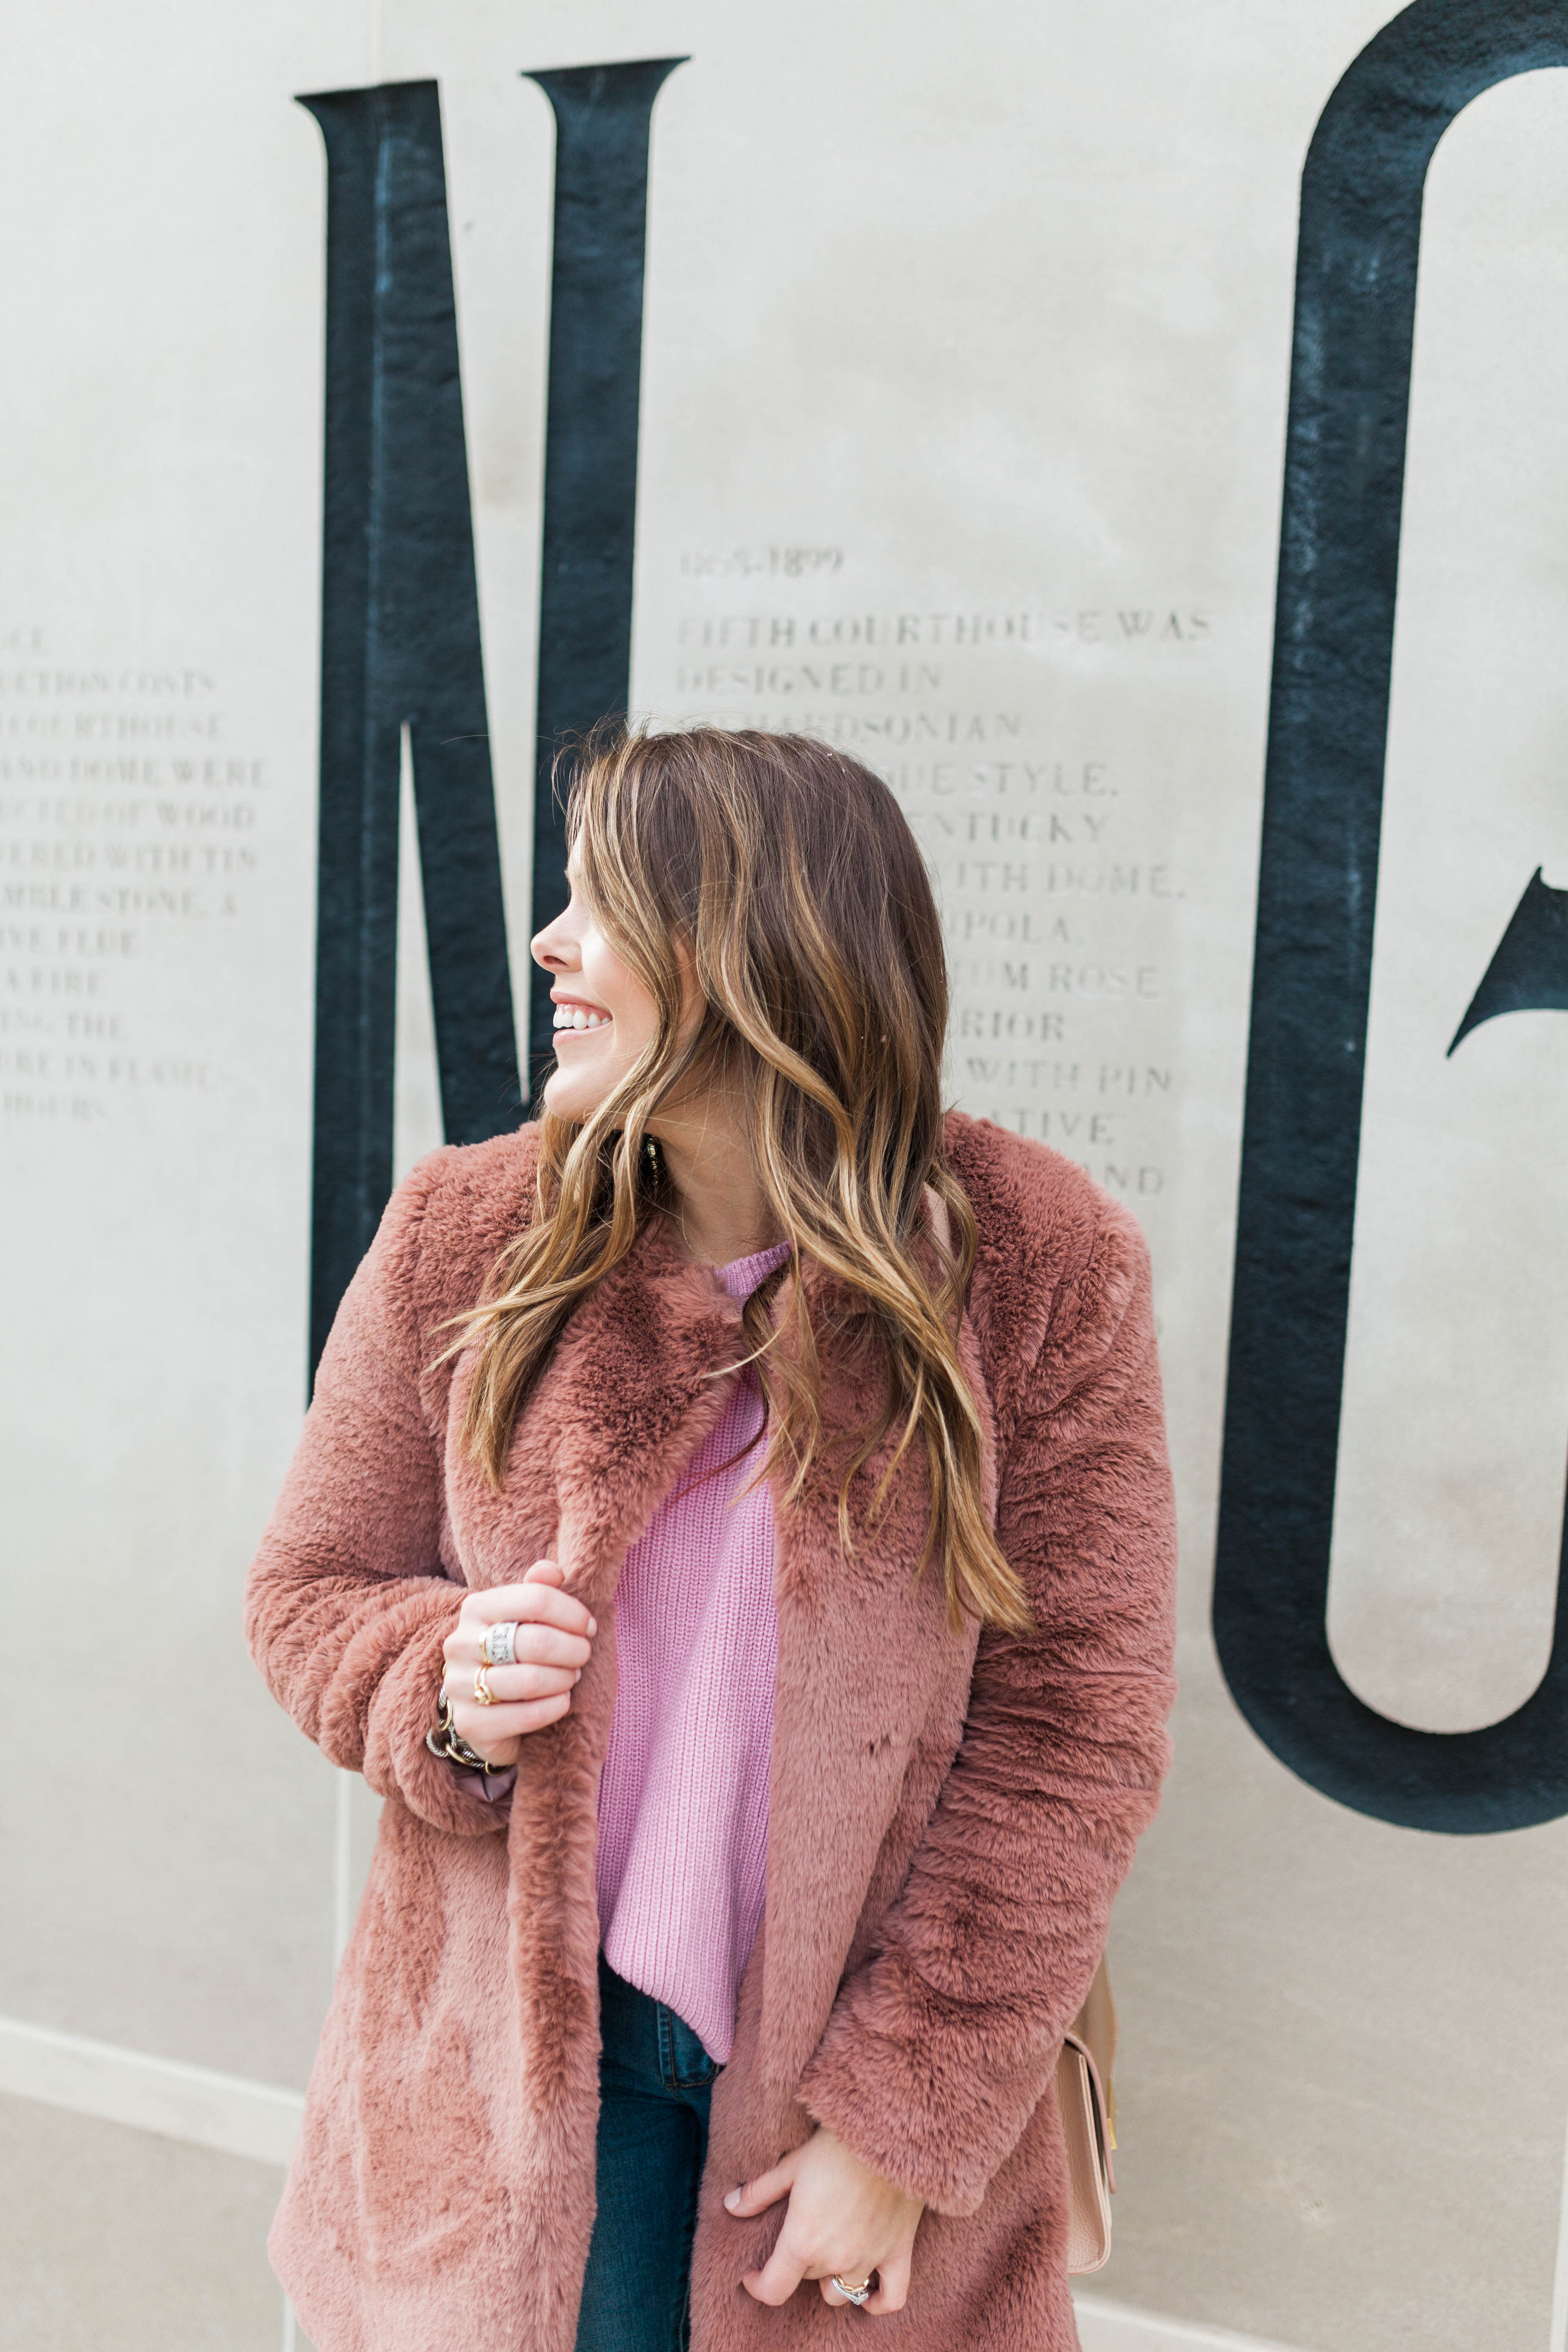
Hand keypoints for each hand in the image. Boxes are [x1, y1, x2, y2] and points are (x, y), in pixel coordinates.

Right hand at [441, 1559, 595, 1768]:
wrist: (483, 1708)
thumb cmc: (511, 1654)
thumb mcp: (523, 1618)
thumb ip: (538, 1590)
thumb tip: (552, 1570)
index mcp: (476, 1607)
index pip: (535, 1598)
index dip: (572, 1613)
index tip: (588, 1627)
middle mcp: (460, 1643)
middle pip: (536, 1641)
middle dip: (573, 1650)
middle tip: (584, 1655)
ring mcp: (459, 1685)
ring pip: (531, 1680)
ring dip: (564, 1679)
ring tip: (571, 1677)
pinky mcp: (469, 1722)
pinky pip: (525, 1716)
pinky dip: (554, 1708)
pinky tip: (562, 1702)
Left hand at [725, 2124, 924, 2314]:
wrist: (888, 2133)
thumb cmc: (836, 2146)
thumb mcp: (791, 2165)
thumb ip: (759, 2192)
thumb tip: (730, 2206)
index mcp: (803, 2241)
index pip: (774, 2289)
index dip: (758, 2286)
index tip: (752, 2274)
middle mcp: (835, 2260)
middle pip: (807, 2279)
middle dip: (798, 2262)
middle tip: (800, 2233)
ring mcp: (869, 2260)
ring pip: (841, 2290)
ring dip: (831, 2275)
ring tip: (828, 2252)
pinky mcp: (898, 2254)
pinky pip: (891, 2297)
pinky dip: (877, 2302)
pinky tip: (868, 2296)